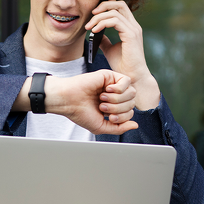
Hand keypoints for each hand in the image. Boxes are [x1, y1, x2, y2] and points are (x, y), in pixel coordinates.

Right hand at [14, 70, 138, 134]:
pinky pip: (126, 81)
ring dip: (118, 99)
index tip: (107, 116)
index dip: (122, 116)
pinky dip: (119, 89)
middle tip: (103, 107)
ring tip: (103, 99)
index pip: (130, 112)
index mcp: (112, 107)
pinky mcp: (109, 76)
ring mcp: (112, 85)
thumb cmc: (80, 113)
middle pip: (132, 103)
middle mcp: (114, 96)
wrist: (68, 101)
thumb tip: (135, 125)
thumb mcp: (101, 127)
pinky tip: (106, 91)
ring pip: (131, 92)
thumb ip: (119, 128)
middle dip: (119, 108)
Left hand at [86, 0, 159, 109]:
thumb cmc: (122, 65)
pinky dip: (103, 23)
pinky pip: (115, 21)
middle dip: (103, 5)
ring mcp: (134, 29)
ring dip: (99, 17)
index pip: (121, 8)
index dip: (110, 1)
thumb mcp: (109, 49)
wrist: (131, 76)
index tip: (98, 2)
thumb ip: (104, 39)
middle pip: (120, 4)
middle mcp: (134, 26)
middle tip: (91, 14)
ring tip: (89, 27)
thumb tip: (95, 33)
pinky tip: (95, 30)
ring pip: (115, 12)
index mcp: (130, 27)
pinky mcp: (131, 35)